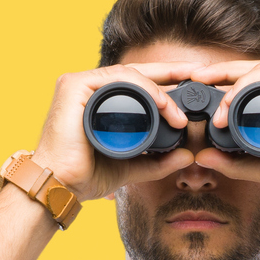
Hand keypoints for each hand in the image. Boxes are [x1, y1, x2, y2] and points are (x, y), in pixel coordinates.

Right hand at [31, 63, 204, 201]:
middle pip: (137, 74)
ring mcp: (80, 84)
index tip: (195, 84)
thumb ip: (157, 161)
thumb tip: (188, 156)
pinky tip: (161, 103)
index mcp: (99, 99)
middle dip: (172, 73)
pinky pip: (117, 79)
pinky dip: (142, 88)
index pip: (139, 84)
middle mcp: (89, 87)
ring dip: (160, 90)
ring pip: (131, 76)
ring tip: (179, 114)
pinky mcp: (74, 86)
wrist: (59, 186)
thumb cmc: (84, 175)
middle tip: (200, 77)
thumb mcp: (130, 166)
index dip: (168, 81)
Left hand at [183, 61, 259, 208]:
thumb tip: (202, 156)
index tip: (199, 85)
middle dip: (222, 71)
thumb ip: (233, 161)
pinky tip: (230, 107)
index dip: (226, 78)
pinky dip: (248, 90)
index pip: (256, 79)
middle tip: (195, 79)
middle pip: (257, 69)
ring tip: (213, 108)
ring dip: (232, 85)